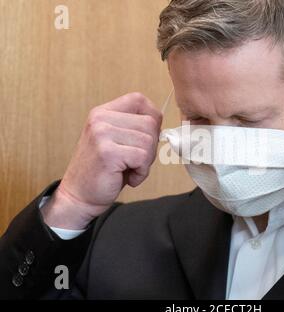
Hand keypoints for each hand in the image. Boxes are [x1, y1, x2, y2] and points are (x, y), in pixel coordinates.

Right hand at [42, 93, 162, 228]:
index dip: (152, 118)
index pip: (138, 100)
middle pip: (150, 123)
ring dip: (146, 162)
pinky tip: (128, 178)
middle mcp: (100, 119)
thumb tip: (160, 126)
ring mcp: (102, 134)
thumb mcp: (117, 141)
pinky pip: (142, 158)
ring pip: (149, 141)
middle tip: (135, 161)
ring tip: (129, 169)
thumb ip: (135, 128)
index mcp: (103, 112)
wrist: (79, 196)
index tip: (147, 137)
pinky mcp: (108, 152)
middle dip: (150, 147)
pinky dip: (141, 173)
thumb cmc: (104, 171)